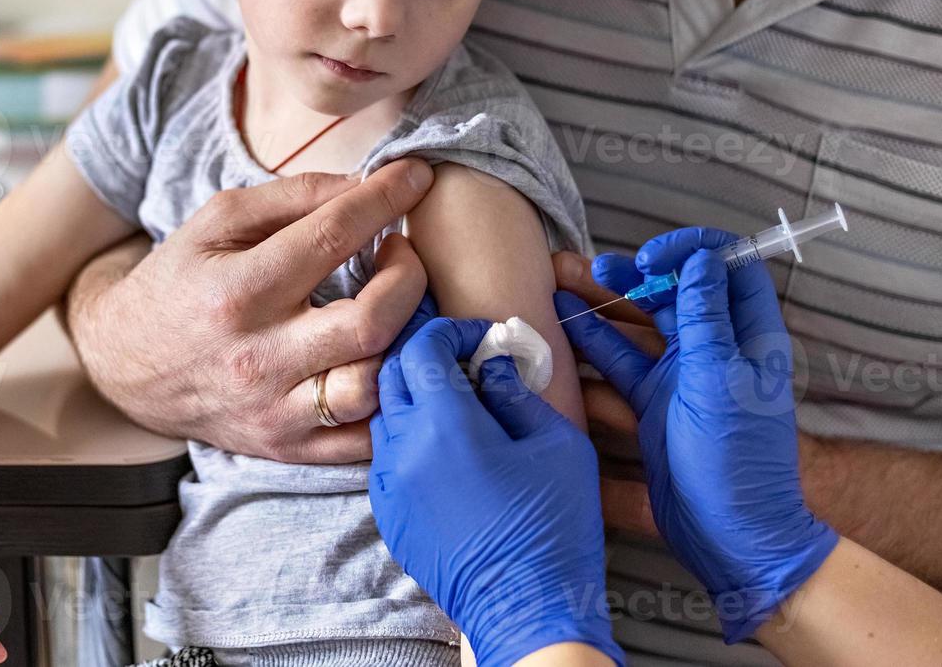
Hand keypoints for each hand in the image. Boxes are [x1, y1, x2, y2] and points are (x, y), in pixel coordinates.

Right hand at [68, 159, 433, 463]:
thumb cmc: (180, 281)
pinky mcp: (286, 448)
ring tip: (398, 307)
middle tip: (401, 251)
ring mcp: (275, 411)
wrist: (124, 365)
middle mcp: (258, 357)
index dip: (385, 198)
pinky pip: (365, 440)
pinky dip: (394, 399)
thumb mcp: (217, 221)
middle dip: (409, 275)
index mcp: (238, 291)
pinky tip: (391, 359)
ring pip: (375, 387)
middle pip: (371, 323)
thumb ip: (293, 196)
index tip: (416, 176)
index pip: (331, 236)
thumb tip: (367, 183)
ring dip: (407, 339)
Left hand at [370, 318, 622, 666]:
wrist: (528, 610)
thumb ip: (516, 393)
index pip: (422, 347)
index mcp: (445, 424)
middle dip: (427, 356)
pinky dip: (409, 439)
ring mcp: (389, 485)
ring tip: (458, 408)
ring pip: (386, 415)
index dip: (451, 330)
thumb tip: (492, 363)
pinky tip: (446, 451)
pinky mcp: (389, 515)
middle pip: (393, 373)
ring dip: (415, 398)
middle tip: (466, 362)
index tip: (481, 337)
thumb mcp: (555, 444)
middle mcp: (404, 449)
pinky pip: (385, 458)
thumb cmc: (554, 527)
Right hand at [553, 228, 838, 643]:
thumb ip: (704, 318)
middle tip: (593, 267)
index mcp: (747, 336)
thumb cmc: (738, 461)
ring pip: (638, 324)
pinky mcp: (651, 403)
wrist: (733, 537)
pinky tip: (560, 322)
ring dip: (603, 302)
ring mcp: (680, 375)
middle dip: (633, 273)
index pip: (727, 268)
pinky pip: (618, 362)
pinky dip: (591, 341)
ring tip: (560, 282)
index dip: (692, 250)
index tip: (653, 258)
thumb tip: (698, 260)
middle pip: (673, 291)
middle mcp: (714, 348)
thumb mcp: (718, 380)